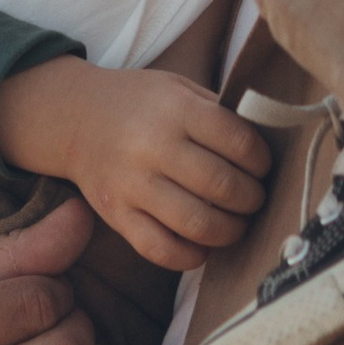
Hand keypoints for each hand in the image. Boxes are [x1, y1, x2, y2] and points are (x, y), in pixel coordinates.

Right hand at [0, 57, 273, 272]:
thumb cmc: (140, 103)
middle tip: (255, 199)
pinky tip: (204, 246)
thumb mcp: (179, 88)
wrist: (75, 118)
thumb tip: (268, 143)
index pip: (238, 142)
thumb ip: (218, 112)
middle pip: (223, 186)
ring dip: (230, 231)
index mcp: (175, 109)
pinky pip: (161, 250)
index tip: (263, 166)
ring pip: (197, 224)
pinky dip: (191, 256)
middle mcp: (153, 147)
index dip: (261, 161)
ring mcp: (133, 185)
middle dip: (252, 199)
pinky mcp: (117, 216)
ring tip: (237, 224)